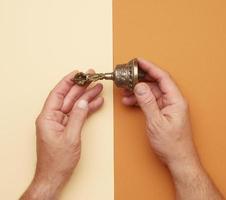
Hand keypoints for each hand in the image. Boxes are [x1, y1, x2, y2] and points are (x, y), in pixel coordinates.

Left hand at [21, 70, 103, 199]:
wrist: (55, 176)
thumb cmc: (58, 160)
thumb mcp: (70, 137)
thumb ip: (77, 117)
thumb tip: (83, 102)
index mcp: (48, 117)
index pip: (57, 93)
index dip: (68, 81)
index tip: (77, 73)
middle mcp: (53, 118)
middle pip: (68, 97)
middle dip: (81, 87)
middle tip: (93, 78)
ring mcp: (60, 122)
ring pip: (75, 105)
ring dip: (86, 97)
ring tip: (98, 88)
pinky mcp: (67, 127)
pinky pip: (78, 114)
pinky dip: (87, 108)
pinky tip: (96, 102)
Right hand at [122, 58, 223, 199]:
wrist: (177, 158)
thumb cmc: (171, 143)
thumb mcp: (156, 122)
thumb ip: (147, 102)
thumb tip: (139, 87)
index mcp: (175, 100)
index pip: (163, 77)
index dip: (150, 68)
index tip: (139, 61)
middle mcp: (172, 101)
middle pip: (156, 83)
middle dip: (140, 79)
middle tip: (128, 75)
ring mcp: (167, 106)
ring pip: (151, 92)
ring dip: (137, 91)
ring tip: (124, 90)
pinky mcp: (162, 112)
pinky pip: (150, 101)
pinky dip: (139, 100)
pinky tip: (129, 101)